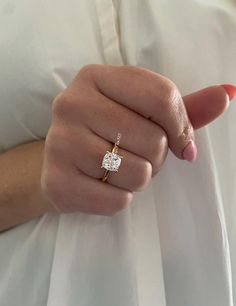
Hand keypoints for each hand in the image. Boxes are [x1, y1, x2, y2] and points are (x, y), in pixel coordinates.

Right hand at [41, 64, 230, 214]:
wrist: (62, 159)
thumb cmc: (106, 131)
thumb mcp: (140, 112)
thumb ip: (184, 107)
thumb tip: (228, 93)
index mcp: (95, 77)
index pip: (162, 96)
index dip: (182, 126)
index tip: (182, 143)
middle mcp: (71, 104)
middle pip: (153, 140)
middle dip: (156, 157)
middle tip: (135, 154)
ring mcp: (60, 143)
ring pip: (138, 173)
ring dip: (139, 178)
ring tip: (118, 169)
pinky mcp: (56, 182)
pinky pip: (117, 201)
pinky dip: (120, 199)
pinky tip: (102, 186)